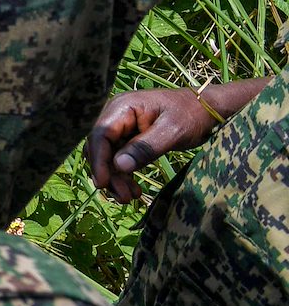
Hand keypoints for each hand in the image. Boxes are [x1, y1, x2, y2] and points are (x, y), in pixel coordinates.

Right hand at [86, 89, 217, 202]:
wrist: (206, 109)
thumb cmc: (191, 115)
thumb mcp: (172, 132)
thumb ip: (145, 148)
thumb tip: (119, 166)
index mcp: (122, 107)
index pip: (100, 134)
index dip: (99, 160)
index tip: (104, 183)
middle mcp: (116, 115)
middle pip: (100, 147)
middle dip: (108, 173)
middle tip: (124, 198)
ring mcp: (122, 126)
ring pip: (108, 155)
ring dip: (115, 177)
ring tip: (130, 197)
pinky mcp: (129, 137)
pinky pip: (119, 157)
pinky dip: (124, 174)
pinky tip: (134, 189)